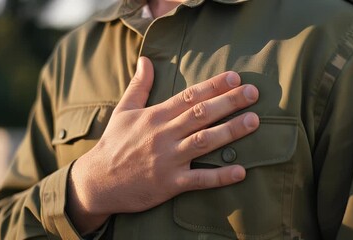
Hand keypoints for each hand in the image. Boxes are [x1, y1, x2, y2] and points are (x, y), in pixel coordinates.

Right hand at [67, 57, 259, 233]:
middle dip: (229, 102)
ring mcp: (168, 159)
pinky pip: (200, 179)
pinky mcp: (170, 183)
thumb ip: (139, 86)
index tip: (235, 77)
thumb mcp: (123, 111)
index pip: (188, 96)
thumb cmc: (113, 144)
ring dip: (231, 131)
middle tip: (254, 93)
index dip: (213, 86)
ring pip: (204, 141)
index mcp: (155, 116)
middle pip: (201, 114)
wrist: (98, 181)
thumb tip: (145, 60)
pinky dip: (220, 176)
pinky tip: (241, 171)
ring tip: (254, 121)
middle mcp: (164, 135)